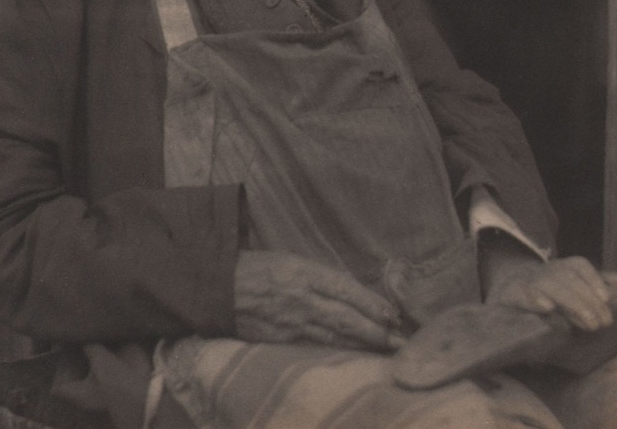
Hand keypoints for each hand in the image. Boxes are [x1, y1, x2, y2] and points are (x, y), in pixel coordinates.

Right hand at [234, 250, 405, 351]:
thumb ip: (318, 276)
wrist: (216, 286)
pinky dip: (337, 351)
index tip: (394, 314)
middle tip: (400, 340)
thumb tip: (350, 292)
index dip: (372, 303)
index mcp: (303, 271)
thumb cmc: (256, 267)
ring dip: (362, 344)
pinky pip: (315, 347)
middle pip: (345, 317)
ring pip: (334, 336)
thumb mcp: (289, 260)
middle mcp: (300, 297)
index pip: (346, 289)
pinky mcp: (280, 340)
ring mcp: (290, 322)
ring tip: (385, 349)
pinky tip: (353, 355)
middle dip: (375, 330)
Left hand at [481, 236, 612, 331]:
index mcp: (513, 294)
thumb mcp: (512, 326)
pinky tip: (605, 297)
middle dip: (573, 303)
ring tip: (605, 319)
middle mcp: (530, 278)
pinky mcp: (565, 263)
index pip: (521, 294)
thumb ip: (524, 341)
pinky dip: (594, 278)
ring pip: (567, 275)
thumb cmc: (517, 311)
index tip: (547, 307)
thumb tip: (537, 363)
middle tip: (594, 325)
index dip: (534, 298)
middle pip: (551, 285)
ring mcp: (548, 268)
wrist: (516, 278)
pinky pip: (580, 265)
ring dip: (589, 297)